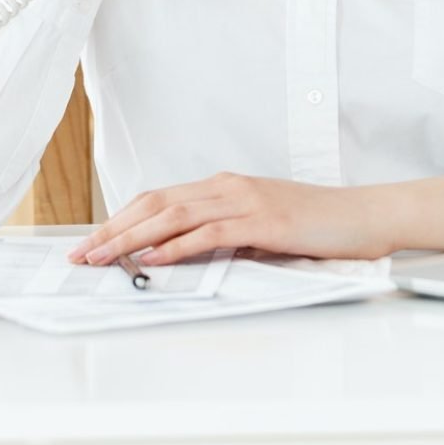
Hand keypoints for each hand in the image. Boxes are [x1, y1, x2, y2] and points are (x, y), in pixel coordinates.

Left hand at [65, 171, 394, 265]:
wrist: (361, 215)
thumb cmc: (313, 224)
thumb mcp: (258, 227)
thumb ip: (222, 234)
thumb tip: (179, 255)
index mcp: (223, 187)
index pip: (158, 199)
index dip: (121, 219)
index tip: (93, 241)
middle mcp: (226, 187)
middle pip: (155, 203)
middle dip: (113, 229)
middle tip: (81, 253)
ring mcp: (243, 200)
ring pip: (173, 215)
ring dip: (132, 238)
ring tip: (103, 257)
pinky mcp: (262, 220)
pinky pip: (209, 232)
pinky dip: (177, 245)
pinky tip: (154, 257)